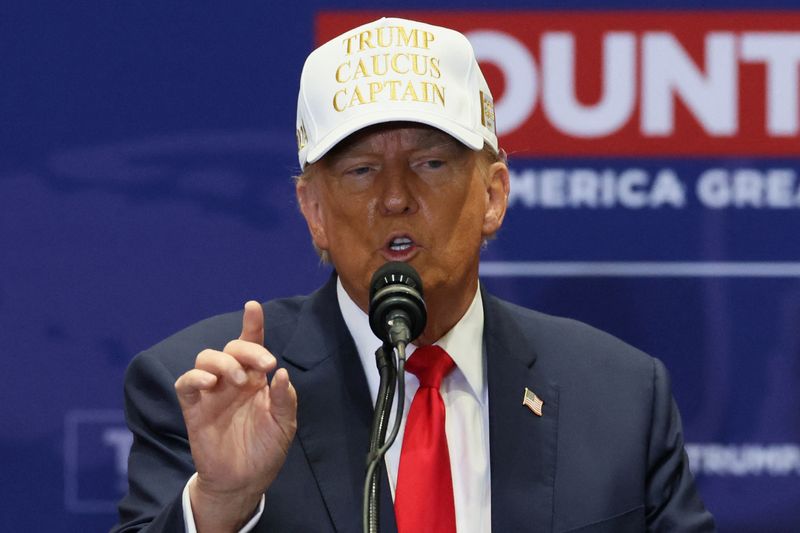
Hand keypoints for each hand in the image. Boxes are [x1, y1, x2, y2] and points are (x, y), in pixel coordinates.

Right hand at [174, 301, 296, 531]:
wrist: (244, 481)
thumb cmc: (266, 449)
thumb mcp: (284, 424)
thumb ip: (284, 398)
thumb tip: (280, 373)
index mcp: (255, 379)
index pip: (252, 345)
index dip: (252, 324)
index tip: (252, 307)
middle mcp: (233, 380)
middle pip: (231, 348)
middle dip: (247, 350)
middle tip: (264, 366)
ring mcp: (212, 392)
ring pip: (206, 358)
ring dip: (223, 362)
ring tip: (239, 381)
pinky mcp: (194, 407)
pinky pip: (186, 383)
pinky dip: (195, 378)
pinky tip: (211, 383)